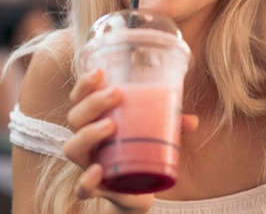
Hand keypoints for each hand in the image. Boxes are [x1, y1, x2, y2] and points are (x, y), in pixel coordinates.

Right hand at [63, 69, 197, 213]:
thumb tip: (193, 120)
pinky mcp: (95, 188)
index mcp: (94, 121)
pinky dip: (86, 180)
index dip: (84, 84)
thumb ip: (170, 126)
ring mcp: (87, 164)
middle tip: (115, 94)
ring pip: (72, 148)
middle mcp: (85, 141)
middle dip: (92, 103)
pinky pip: (81, 188)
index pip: (80, 99)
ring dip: (88, 134)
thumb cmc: (139, 153)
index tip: (99, 71)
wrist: (136, 193)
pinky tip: (98, 169)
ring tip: (110, 125)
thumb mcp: (154, 135)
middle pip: (75, 118)